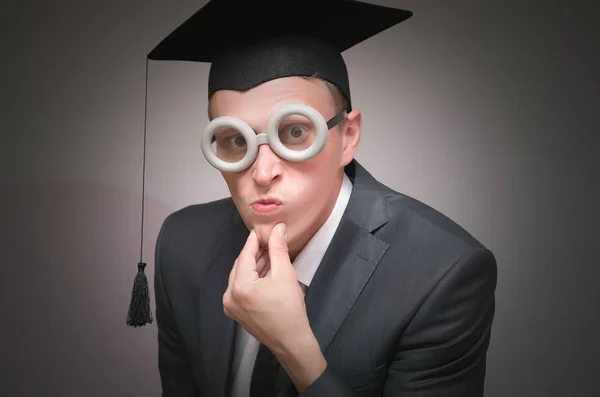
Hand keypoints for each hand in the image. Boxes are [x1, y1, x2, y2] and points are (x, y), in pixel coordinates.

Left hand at [223, 223, 308, 352]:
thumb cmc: (290, 309)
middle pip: (241, 265)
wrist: (291, 341)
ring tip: (271, 254)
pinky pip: (241, 287)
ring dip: (255, 265)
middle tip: (270, 240)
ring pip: (241, 276)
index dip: (254, 239)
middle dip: (256, 252)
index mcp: (239, 286)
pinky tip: (265, 271)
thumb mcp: (285, 274)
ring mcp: (230, 305)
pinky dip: (252, 278)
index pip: (245, 255)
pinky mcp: (235, 311)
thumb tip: (278, 228)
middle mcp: (229, 295)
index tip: (263, 228)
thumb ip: (278, 249)